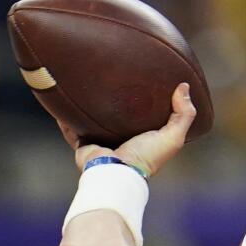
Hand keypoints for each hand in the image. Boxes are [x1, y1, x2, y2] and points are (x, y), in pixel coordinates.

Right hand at [68, 83, 197, 176]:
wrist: (116, 171)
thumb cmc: (146, 157)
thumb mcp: (173, 136)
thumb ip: (183, 114)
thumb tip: (184, 86)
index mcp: (143, 136)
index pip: (144, 114)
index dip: (147, 99)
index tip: (146, 77)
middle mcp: (121, 137)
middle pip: (116, 113)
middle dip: (114, 98)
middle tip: (113, 74)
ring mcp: (101, 139)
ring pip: (93, 116)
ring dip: (89, 103)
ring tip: (86, 81)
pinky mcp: (82, 140)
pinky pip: (70, 124)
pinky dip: (66, 113)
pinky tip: (62, 96)